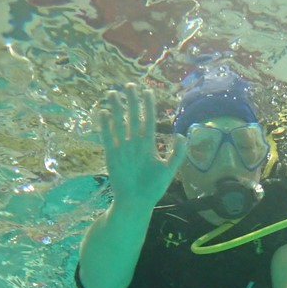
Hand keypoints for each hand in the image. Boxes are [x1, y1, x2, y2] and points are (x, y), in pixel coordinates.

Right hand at [95, 84, 186, 208]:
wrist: (136, 202)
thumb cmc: (153, 188)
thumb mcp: (169, 171)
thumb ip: (177, 154)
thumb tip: (183, 135)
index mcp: (148, 145)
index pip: (148, 121)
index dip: (148, 107)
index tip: (148, 91)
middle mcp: (135, 143)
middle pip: (133, 118)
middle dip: (132, 102)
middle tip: (129, 85)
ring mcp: (122, 148)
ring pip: (119, 124)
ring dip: (116, 109)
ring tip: (113, 93)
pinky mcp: (112, 155)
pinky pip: (108, 138)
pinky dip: (106, 126)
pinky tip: (104, 113)